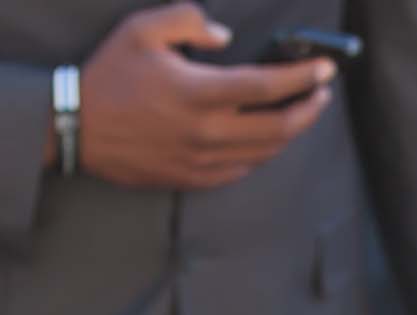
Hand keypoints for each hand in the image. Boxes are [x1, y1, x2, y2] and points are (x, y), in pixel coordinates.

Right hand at [78, 5, 334, 189]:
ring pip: (266, 152)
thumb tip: (225, 37)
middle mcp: (208, 132)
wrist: (77, 128)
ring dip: (291, 132)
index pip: (268, 87)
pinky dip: (264, 152)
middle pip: (279, 127)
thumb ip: (188, 21)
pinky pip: (243, 169)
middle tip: (323, 93)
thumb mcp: (142, 29)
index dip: (303, 77)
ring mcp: (204, 160)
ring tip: (302, 111)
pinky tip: (268, 136)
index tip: (326, 69)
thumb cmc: (110, 75)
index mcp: (199, 93)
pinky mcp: (196, 177)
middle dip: (310, 109)